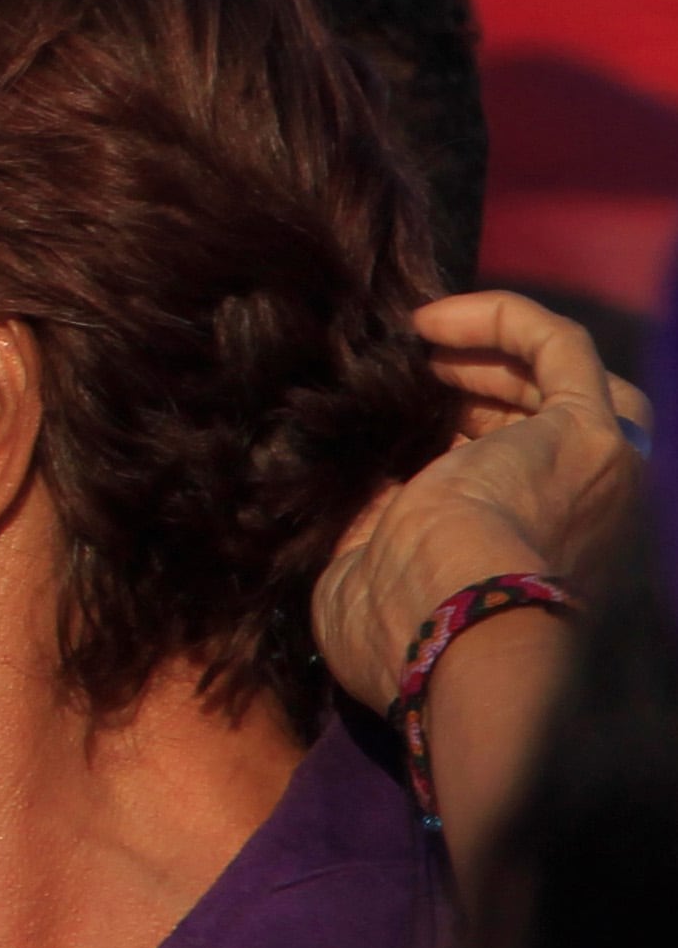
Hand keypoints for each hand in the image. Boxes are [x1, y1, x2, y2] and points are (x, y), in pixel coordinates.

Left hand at [315, 290, 647, 700]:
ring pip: (566, 384)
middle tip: (408, 371)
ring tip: (416, 341)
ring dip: (491, 352)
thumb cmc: (402, 626)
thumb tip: (346, 481)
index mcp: (534, 559)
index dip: (455, 436)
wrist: (453, 629)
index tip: (393, 414)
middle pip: (545, 425)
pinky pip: (564, 348)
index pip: (510, 479)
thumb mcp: (369, 573)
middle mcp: (586, 517)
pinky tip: (429, 322)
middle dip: (479, 389)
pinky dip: (503, 318)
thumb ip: (369, 526)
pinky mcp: (593, 433)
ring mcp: (602, 474)